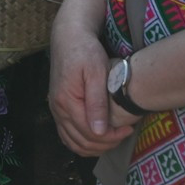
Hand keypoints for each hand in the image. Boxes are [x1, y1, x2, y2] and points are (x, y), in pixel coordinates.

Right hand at [48, 26, 132, 156]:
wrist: (69, 37)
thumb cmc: (86, 51)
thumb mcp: (96, 71)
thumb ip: (97, 102)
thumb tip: (100, 131)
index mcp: (66, 101)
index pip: (89, 133)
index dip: (111, 137)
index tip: (128, 129)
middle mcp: (57, 110)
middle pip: (81, 141)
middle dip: (105, 143)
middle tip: (125, 134)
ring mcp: (55, 111)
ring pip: (73, 142)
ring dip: (94, 147)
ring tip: (114, 137)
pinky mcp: (57, 108)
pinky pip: (67, 135)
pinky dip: (82, 142)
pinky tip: (98, 138)